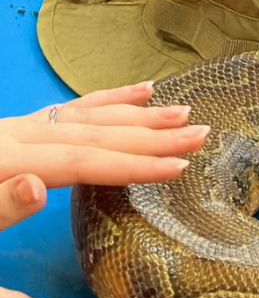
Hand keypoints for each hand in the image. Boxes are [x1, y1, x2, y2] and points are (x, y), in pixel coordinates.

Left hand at [0, 80, 208, 230]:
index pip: (81, 161)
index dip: (133, 165)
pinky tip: (140, 92)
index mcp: (5, 159)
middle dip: (152, 135)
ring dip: (139, 114)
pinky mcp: (19, 129)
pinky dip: (107, 98)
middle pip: (94, 133)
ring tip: (182, 113)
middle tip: (200, 134)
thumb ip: (0, 206)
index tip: (180, 167)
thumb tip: (38, 187)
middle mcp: (15, 135)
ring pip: (87, 115)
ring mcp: (17, 128)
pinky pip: (70, 107)